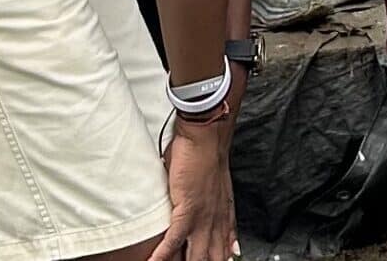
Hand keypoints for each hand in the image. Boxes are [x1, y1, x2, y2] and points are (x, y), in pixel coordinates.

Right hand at [153, 123, 235, 260]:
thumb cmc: (206, 156)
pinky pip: (174, 241)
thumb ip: (211, 202)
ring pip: (197, 256)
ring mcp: (203, 218)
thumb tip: (199, 207)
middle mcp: (215, 221)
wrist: (206, 138)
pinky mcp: (188, 211)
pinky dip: (162, 255)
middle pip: (213, 257)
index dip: (221, 259)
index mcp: (222, 215)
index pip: (224, 248)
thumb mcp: (213, 184)